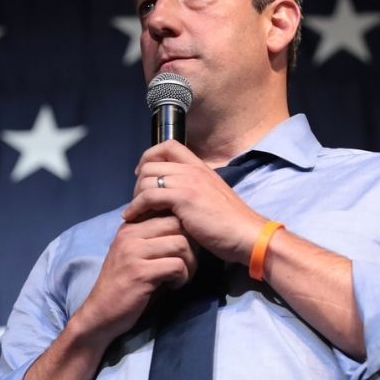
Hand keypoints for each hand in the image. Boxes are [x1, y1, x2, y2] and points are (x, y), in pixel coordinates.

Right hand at [71, 215, 197, 344]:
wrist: (100, 312)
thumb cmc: (124, 284)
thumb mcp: (135, 254)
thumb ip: (153, 238)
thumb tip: (185, 225)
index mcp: (130, 227)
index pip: (167, 211)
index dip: (185, 230)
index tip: (183, 250)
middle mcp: (129, 234)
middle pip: (177, 224)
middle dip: (192, 245)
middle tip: (188, 263)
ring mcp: (133, 253)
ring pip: (181, 244)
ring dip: (190, 263)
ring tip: (181, 276)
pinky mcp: (140, 273)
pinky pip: (177, 266)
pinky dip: (182, 277)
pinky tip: (173, 285)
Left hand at [124, 140, 267, 264]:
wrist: (246, 234)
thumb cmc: (231, 222)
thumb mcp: (211, 197)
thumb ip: (194, 190)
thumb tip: (174, 196)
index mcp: (200, 166)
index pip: (168, 145)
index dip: (149, 156)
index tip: (142, 174)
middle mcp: (193, 169)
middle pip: (151, 162)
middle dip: (138, 181)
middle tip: (138, 199)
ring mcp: (188, 182)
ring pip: (146, 178)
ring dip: (135, 195)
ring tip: (135, 211)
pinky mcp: (183, 198)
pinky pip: (148, 196)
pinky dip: (135, 207)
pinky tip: (133, 217)